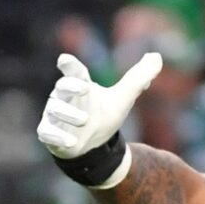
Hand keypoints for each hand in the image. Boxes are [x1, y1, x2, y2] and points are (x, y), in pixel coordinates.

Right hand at [37, 51, 160, 184]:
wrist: (94, 147)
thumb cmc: (104, 117)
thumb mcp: (124, 98)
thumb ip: (139, 77)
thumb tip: (157, 56)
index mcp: (80, 84)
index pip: (74, 70)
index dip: (69, 64)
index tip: (65, 60)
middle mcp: (64, 97)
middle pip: (62, 86)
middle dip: (71, 87)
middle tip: (84, 90)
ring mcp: (54, 115)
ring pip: (54, 110)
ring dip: (68, 114)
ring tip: (84, 121)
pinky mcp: (48, 133)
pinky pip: (47, 132)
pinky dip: (58, 137)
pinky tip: (71, 142)